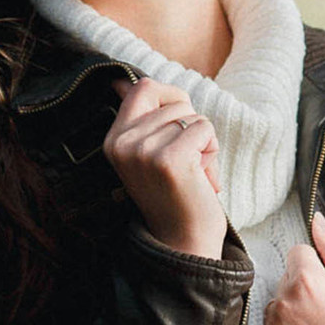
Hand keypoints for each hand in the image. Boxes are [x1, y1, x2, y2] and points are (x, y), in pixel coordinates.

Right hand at [103, 77, 227, 258]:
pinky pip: (204, 128)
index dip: (169, 97)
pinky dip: (211, 150)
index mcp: (113, 140)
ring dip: (202, 141)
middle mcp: (122, 143)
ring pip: (191, 115)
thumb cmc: (175, 194)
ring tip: (191, 171)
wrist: (183, 242)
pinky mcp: (169, 159)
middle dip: (190, 122)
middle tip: (186, 157)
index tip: (177, 127)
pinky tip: (200, 176)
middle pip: (174, 100)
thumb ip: (142, 119)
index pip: (141, 87)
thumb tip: (122, 81)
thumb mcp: (147, 152)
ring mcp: (143, 151)